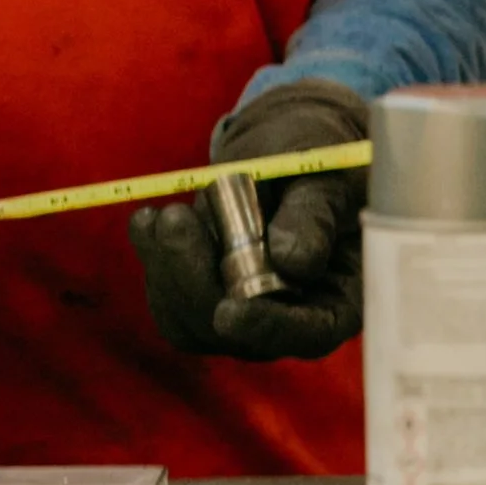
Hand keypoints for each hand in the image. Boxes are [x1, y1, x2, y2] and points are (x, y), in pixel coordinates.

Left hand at [130, 78, 368, 361]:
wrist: (286, 149)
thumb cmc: (320, 162)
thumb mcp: (324, 177)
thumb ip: (313, 216)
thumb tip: (293, 261)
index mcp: (339, 297)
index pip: (307, 334)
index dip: (268, 329)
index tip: (228, 312)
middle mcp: (291, 318)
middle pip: (238, 335)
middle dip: (197, 281)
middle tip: (175, 219)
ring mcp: (246, 313)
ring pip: (193, 322)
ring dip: (169, 269)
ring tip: (165, 214)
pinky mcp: (207, 298)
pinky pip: (169, 301)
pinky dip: (153, 261)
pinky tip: (146, 222)